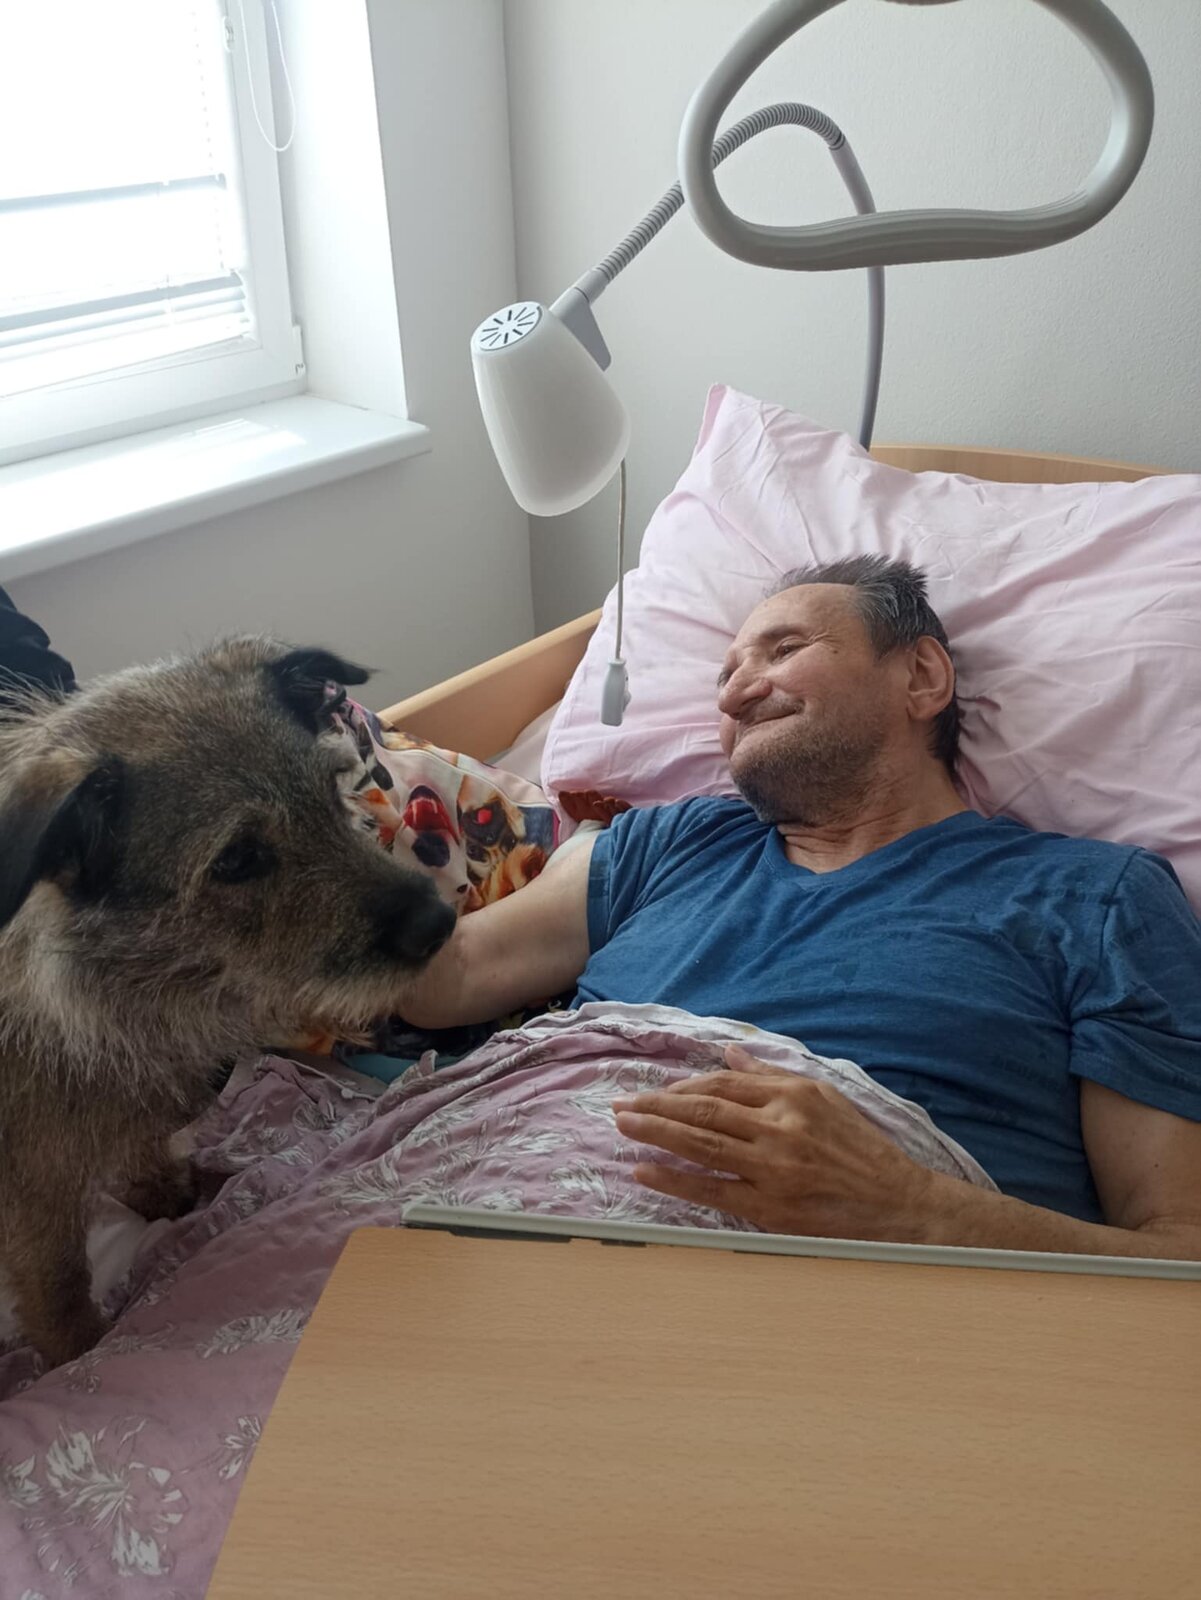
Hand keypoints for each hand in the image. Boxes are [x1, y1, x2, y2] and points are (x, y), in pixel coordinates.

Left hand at [612, 1044, 939, 1240]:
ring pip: (701, 1145)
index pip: (722, 1086)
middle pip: (703, 1111)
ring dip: (655, 1133)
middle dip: (655, 1107)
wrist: (899, 1204)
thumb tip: (730, 1057)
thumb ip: (773, 1078)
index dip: (683, 1089)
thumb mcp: (824, 1098)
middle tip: (620, 1106)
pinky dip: (675, 1179)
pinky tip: (645, 1170)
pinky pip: (712, 1190)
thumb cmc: (861, 1150)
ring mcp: (773, 1169)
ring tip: (623, 1126)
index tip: (656, 1093)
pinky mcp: (771, 1207)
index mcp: (793, 1096)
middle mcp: (780, 1127)